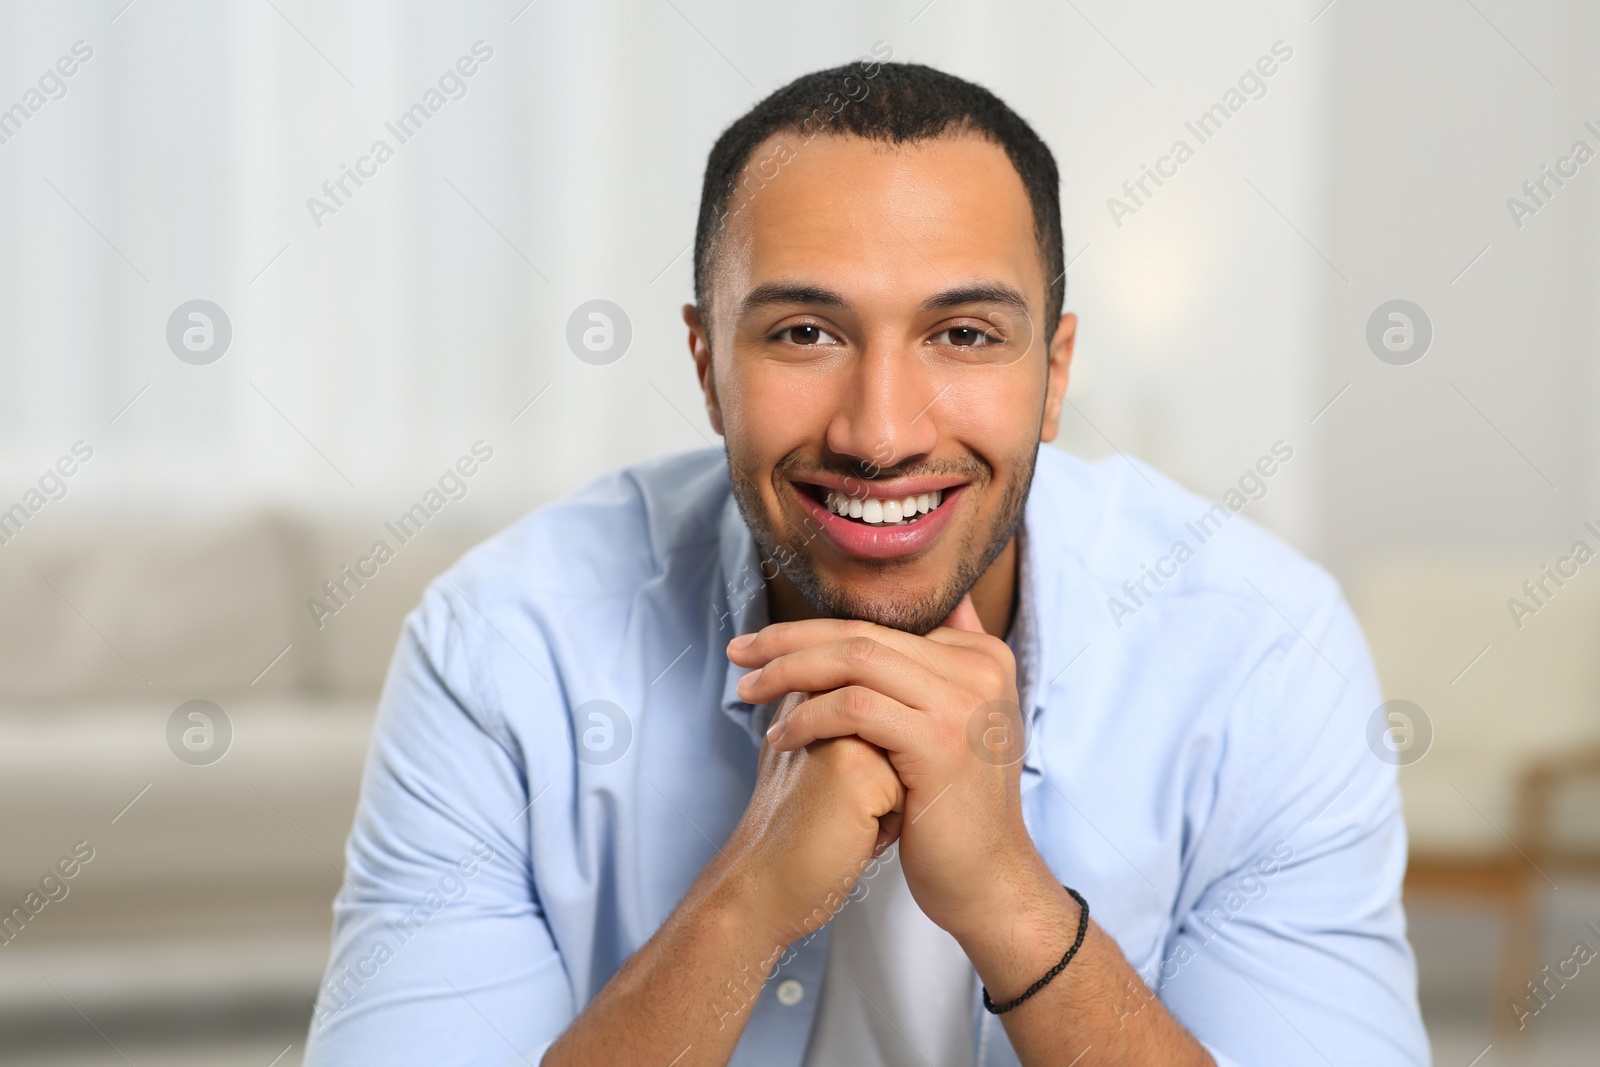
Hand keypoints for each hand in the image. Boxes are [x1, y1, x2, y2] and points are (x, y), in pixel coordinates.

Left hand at [729, 596, 1045, 941]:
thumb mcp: (952, 725)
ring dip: (789, 671)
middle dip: (789, 640)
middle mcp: (979, 668)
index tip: (766, 645)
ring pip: (856, 659)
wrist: (985, 879)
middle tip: (739, 652)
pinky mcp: (940, 741)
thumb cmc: (949, 806)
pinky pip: (856, 708)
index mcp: (981, 655)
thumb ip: (934, 669)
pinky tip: (780, 736)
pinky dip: (809, 716)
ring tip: (748, 691)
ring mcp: (963, 703)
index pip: (880, 624)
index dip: (814, 630)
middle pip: (864, 633)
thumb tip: (907, 622)